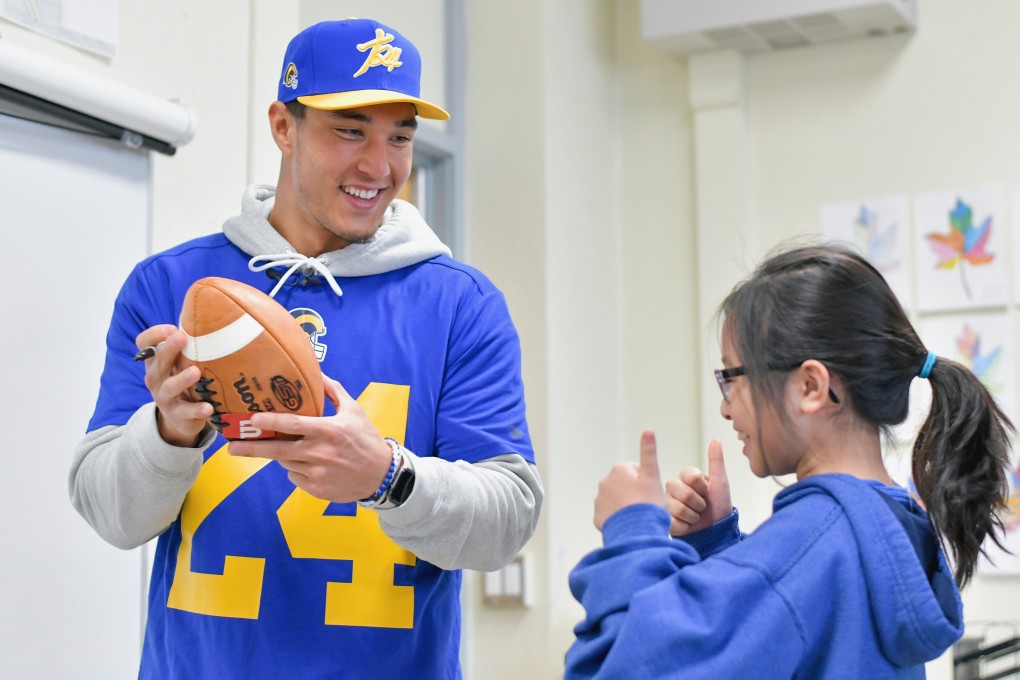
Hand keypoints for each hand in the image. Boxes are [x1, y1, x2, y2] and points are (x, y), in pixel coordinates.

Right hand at [136, 325, 211, 446]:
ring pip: (169, 387)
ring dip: (181, 379)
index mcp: (156, 362)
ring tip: (195, 372)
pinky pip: (186, 412)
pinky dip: (197, 410)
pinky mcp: (177, 415)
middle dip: (169, 349)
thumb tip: (214, 315)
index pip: (144, 343)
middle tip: (181, 337)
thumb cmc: (184, 383)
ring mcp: (164, 397)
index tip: (172, 328)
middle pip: (158, 362)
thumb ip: (189, 346)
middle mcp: (155, 378)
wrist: (180, 419)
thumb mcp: (181, 363)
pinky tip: (208, 407)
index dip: (154, 334)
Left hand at [228, 374, 393, 502]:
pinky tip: (311, 465)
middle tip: (231, 446)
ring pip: (285, 463)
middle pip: (278, 451)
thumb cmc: (366, 439)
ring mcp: (318, 473)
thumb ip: (333, 391)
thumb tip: (316, 373)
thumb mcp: (354, 411)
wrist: (381, 475)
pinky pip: (295, 477)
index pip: (294, 425)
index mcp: (329, 431)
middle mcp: (321, 453)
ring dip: (283, 455)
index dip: (271, 423)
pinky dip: (297, 470)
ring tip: (293, 449)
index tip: (252, 420)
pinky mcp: (317, 489)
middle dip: (252, 448)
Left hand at [593, 429, 666, 529]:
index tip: (651, 493)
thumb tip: (648, 429)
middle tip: (646, 505)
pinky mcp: (598, 518)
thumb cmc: (648, 503)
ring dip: (625, 506)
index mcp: (618, 470)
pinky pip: (610, 515)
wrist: (637, 532)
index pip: (636, 471)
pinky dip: (618, 518)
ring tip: (637, 517)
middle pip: (625, 486)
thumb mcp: (652, 475)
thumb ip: (649, 452)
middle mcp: (604, 482)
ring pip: (616, 501)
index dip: (647, 482)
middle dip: (634, 493)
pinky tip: (628, 524)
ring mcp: (599, 501)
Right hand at [664, 439, 731, 535]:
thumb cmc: (719, 505)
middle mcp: (672, 488)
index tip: (707, 491)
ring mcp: (666, 503)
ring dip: (693, 516)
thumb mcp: (720, 482)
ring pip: (678, 508)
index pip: (691, 475)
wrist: (716, 531)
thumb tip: (716, 440)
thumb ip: (716, 461)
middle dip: (699, 503)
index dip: (702, 486)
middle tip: (702, 507)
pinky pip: (673, 522)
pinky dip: (686, 526)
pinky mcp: (665, 520)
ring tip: (695, 516)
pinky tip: (688, 525)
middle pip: (684, 493)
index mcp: (685, 477)